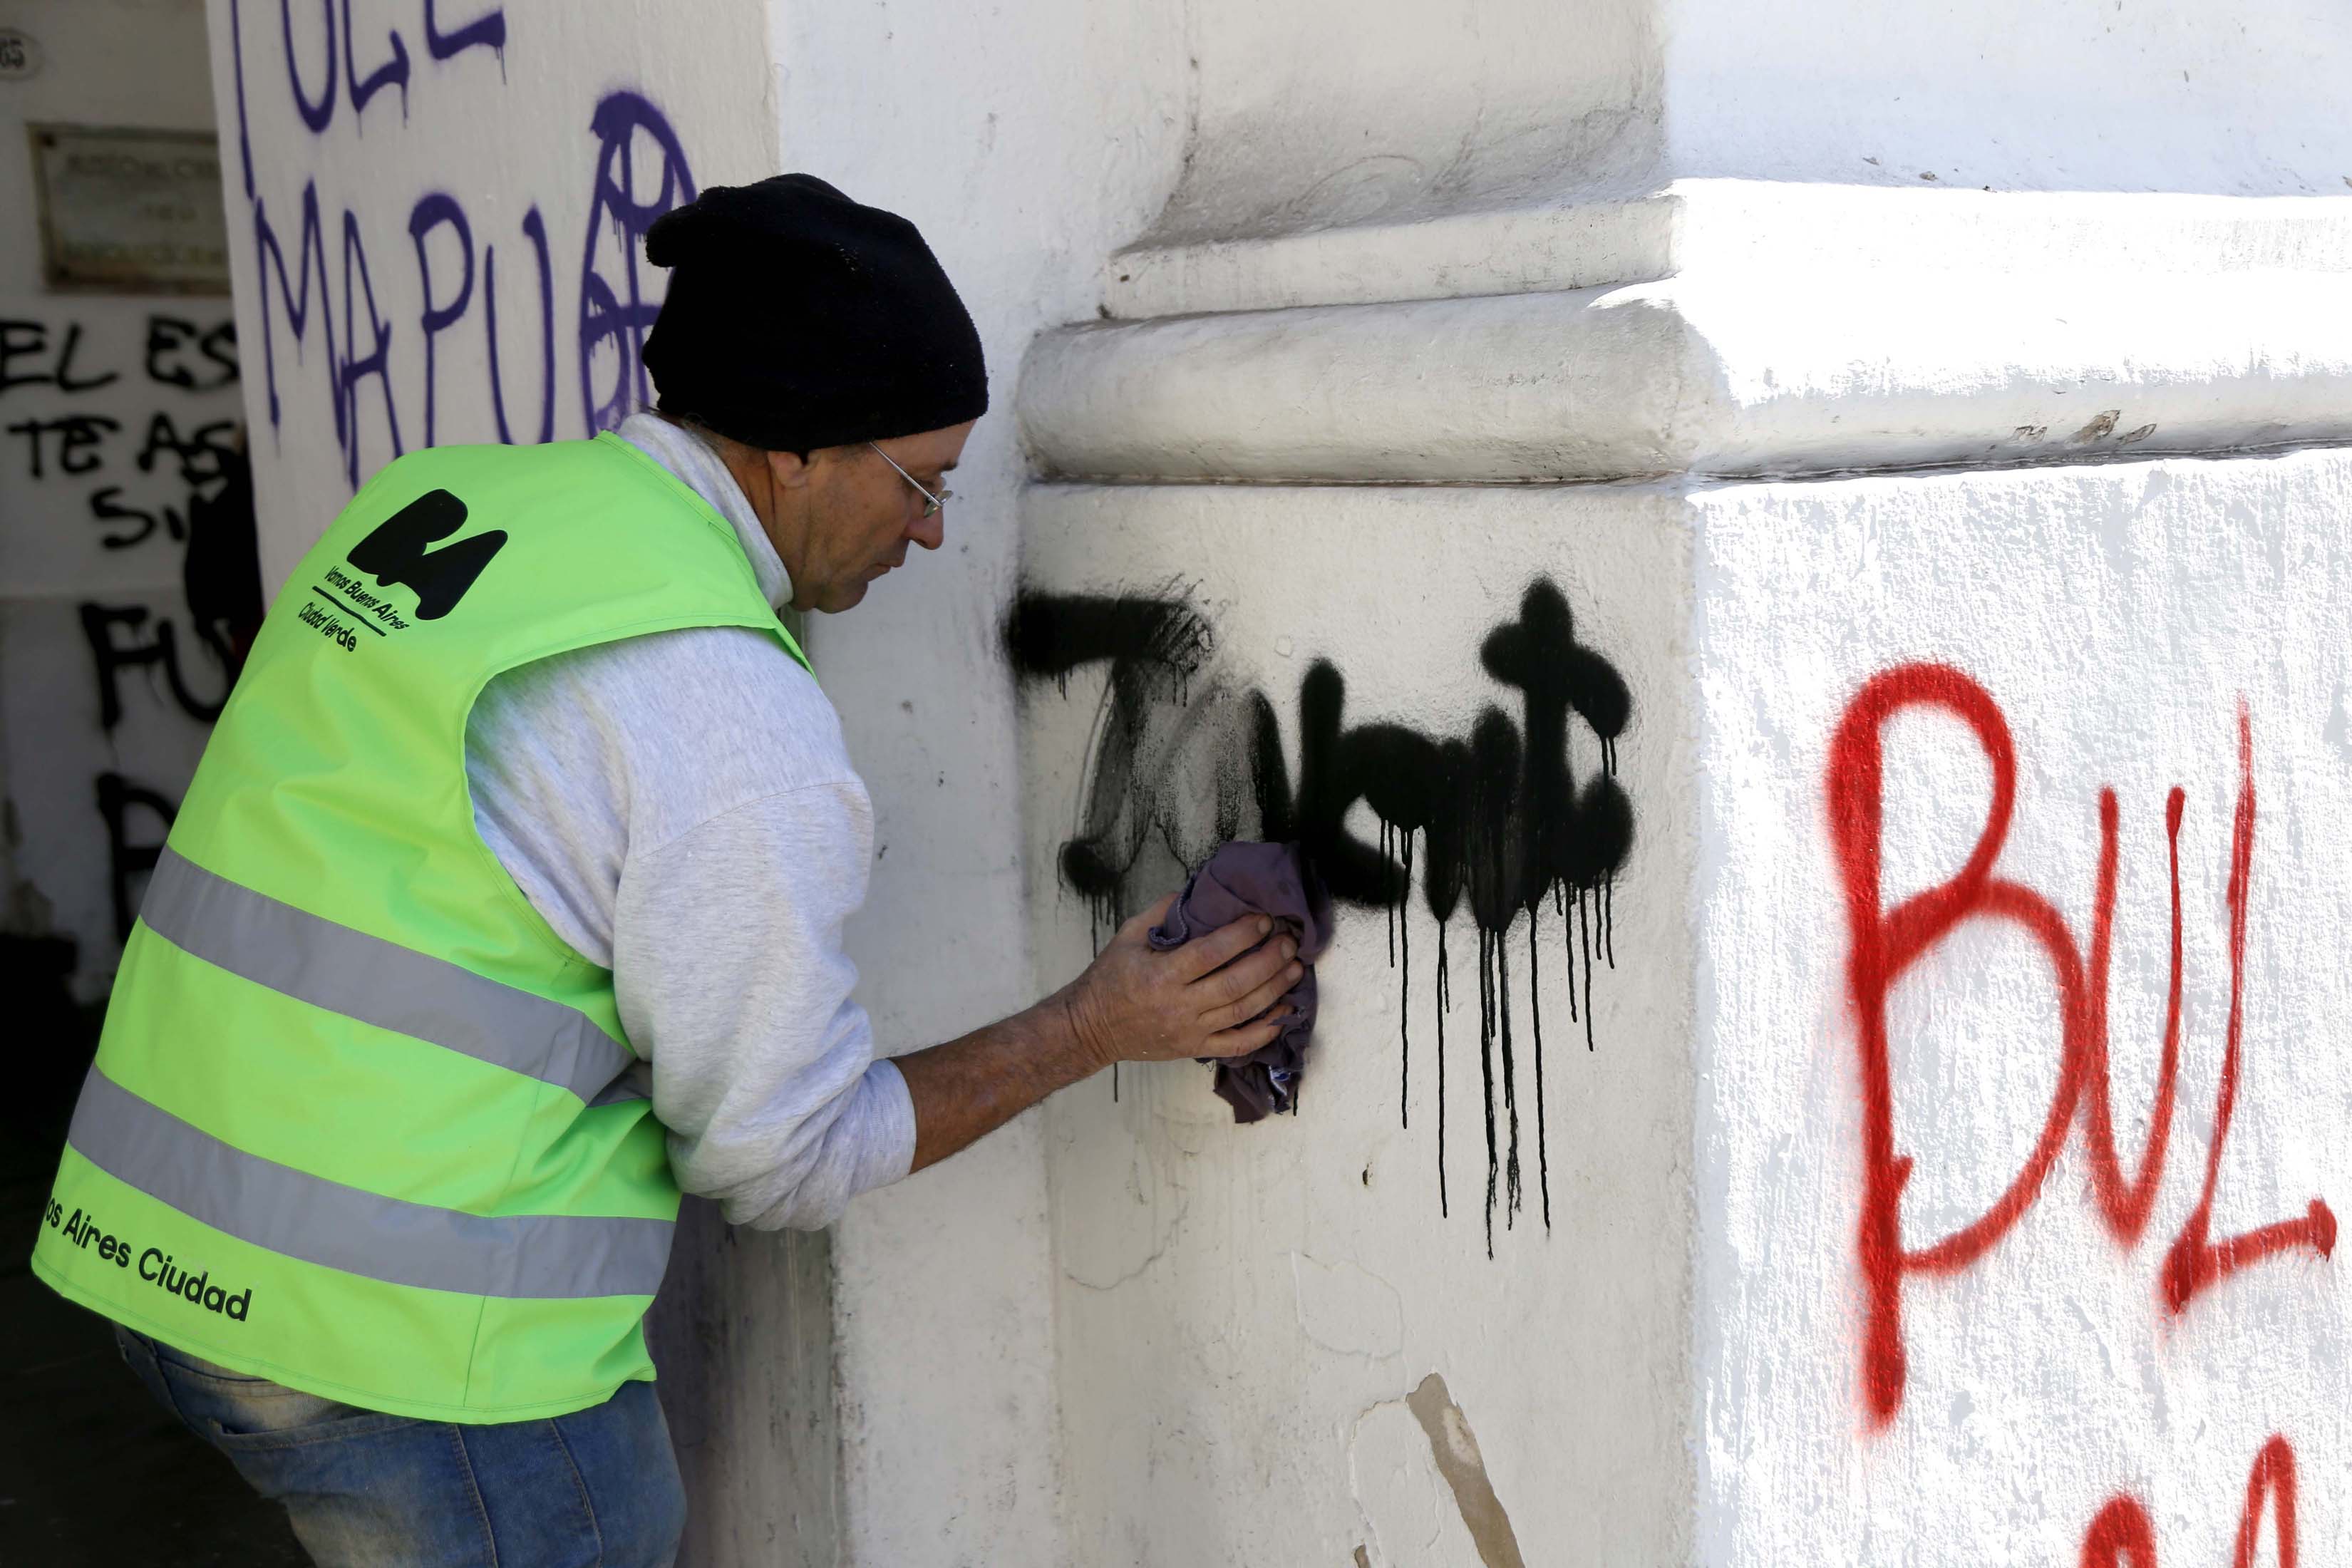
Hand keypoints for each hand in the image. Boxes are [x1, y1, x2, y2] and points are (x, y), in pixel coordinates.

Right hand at [1058, 895, 1302, 1069]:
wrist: (1092, 1027)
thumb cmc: (1110, 978)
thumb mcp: (1127, 936)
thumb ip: (1162, 912)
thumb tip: (1198, 891)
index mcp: (1161, 975)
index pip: (1211, 953)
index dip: (1242, 936)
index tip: (1264, 920)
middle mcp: (1179, 1005)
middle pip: (1235, 983)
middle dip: (1268, 961)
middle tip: (1288, 942)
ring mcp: (1190, 1030)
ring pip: (1242, 1012)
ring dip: (1274, 989)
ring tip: (1295, 968)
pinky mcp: (1195, 1048)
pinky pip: (1237, 1045)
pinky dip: (1264, 1032)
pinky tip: (1284, 1014)